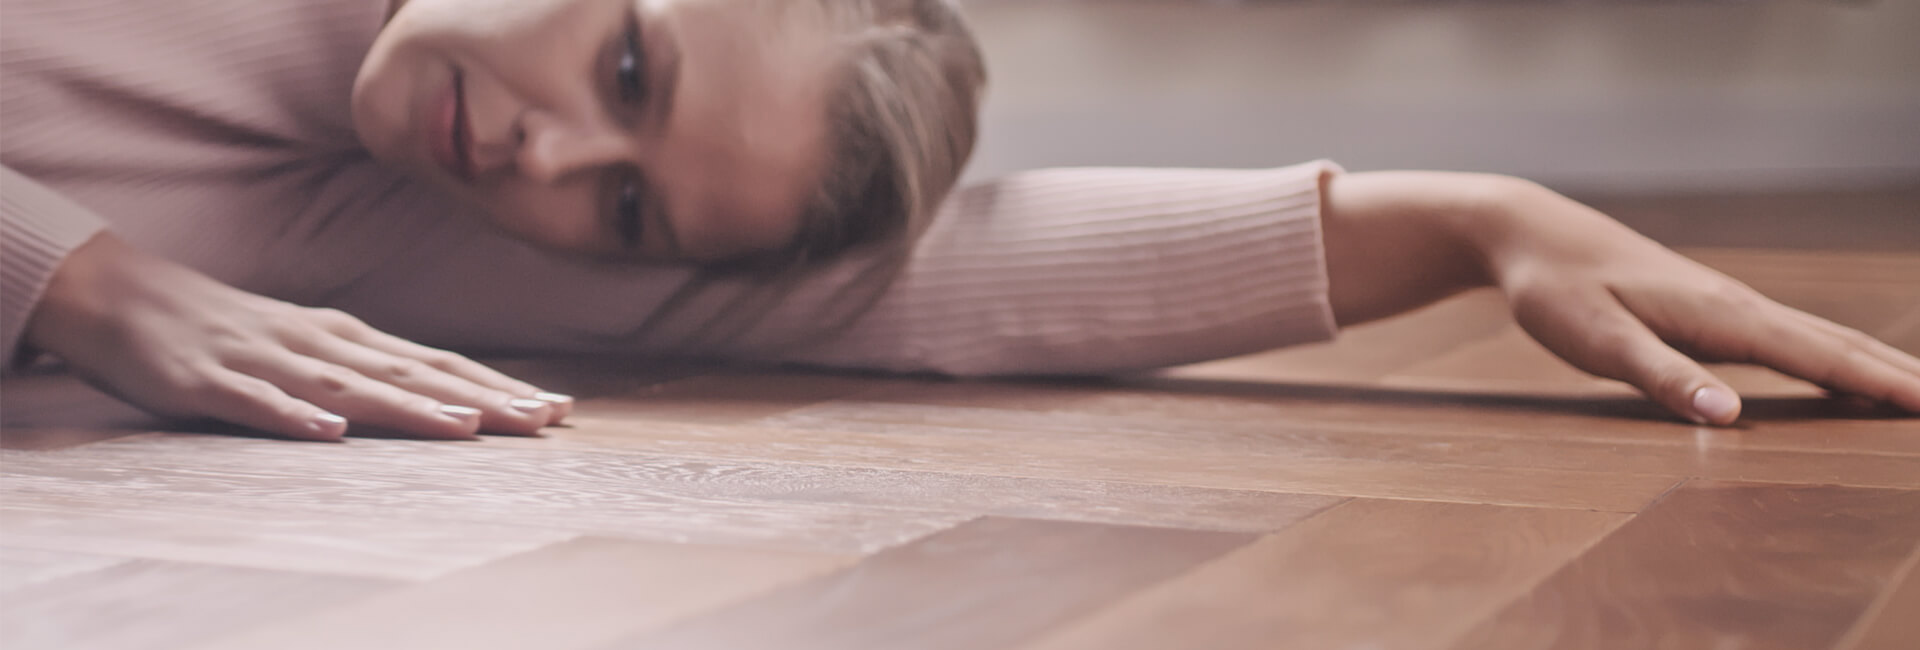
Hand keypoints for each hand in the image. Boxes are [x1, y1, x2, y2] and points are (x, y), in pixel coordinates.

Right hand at [23, 233, 573, 440]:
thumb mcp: (312, 345)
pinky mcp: (207, 382)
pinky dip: (293, 416)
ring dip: (410, 410)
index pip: (437, 365)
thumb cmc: (232, 330)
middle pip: (413, 376)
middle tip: (544, 421)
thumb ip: (372, 371)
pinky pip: (253, 403)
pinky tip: (327, 432)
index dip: (498, 388)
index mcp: (347, 339)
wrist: (123, 296)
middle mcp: (319, 344)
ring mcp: (265, 361)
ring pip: (348, 387)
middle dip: (482, 400)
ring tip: (466, 429)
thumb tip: (449, 395)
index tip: (557, 411)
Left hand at [1479, 180, 1919, 424]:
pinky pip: (1789, 341)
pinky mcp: (1707, 312)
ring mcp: (1726, 306)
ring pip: (1819, 340)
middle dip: (1900, 378)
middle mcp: (1736, 306)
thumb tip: (1730, 417)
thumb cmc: (1555, 289)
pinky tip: (1844, 376)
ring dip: (1876, 367)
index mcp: (1721, 315)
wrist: (1529, 234)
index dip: (1882, 385)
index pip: (1820, 356)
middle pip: (1837, 346)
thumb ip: (1661, 377)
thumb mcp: (1596, 340)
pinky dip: (1833, 359)